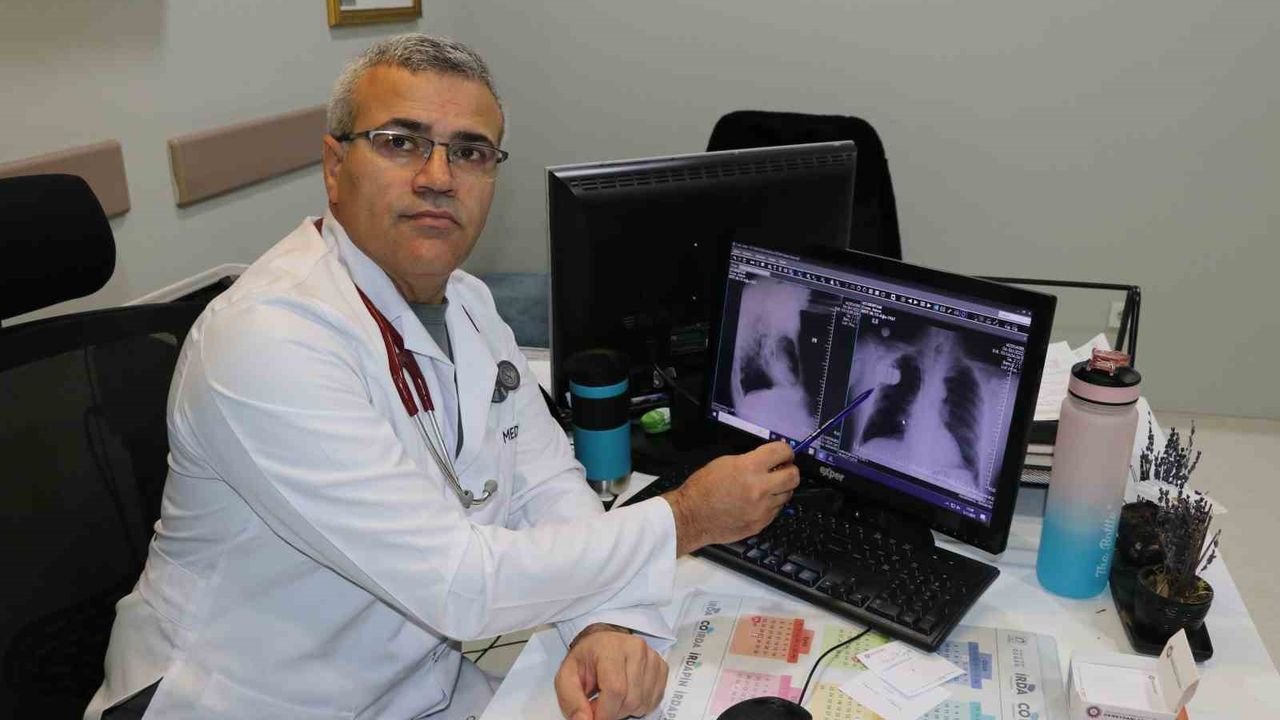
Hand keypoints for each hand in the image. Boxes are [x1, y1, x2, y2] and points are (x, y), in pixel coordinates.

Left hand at [555, 625, 667, 719]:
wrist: (602, 643)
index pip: (615, 689)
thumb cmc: (586, 659)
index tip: (594, 718)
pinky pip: (654, 700)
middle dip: (613, 712)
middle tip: (600, 704)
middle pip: (631, 699)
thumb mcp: (567, 677)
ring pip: (643, 703)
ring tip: (611, 697)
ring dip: (625, 709)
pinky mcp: (661, 667)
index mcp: (610, 647)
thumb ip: (571, 700)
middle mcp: (635, 648)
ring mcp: (652, 657)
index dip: (604, 713)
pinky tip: (627, 694)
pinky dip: (639, 705)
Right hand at [662, 440, 798, 554]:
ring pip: (787, 495)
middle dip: (790, 470)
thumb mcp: (724, 463)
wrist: (692, 517)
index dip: (786, 451)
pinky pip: (776, 510)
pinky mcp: (761, 523)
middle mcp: (759, 488)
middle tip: (782, 470)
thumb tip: (767, 461)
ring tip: (766, 488)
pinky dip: (770, 505)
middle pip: (794, 476)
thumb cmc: (702, 489)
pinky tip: (756, 503)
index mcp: (749, 468)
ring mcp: (762, 508)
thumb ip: (749, 460)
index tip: (784, 453)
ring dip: (780, 489)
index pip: (782, 452)